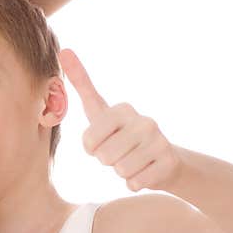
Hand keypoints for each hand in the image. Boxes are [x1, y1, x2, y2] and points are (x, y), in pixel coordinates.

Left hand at [61, 49, 180, 191]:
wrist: (164, 159)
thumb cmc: (121, 135)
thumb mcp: (99, 112)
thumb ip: (82, 84)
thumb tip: (64, 50)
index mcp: (121, 109)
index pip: (89, 139)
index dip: (91, 148)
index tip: (101, 141)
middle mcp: (143, 120)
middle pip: (104, 157)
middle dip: (107, 161)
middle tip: (120, 153)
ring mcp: (158, 140)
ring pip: (120, 170)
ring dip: (122, 171)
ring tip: (133, 160)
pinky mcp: (169, 161)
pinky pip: (135, 182)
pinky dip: (135, 183)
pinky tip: (145, 171)